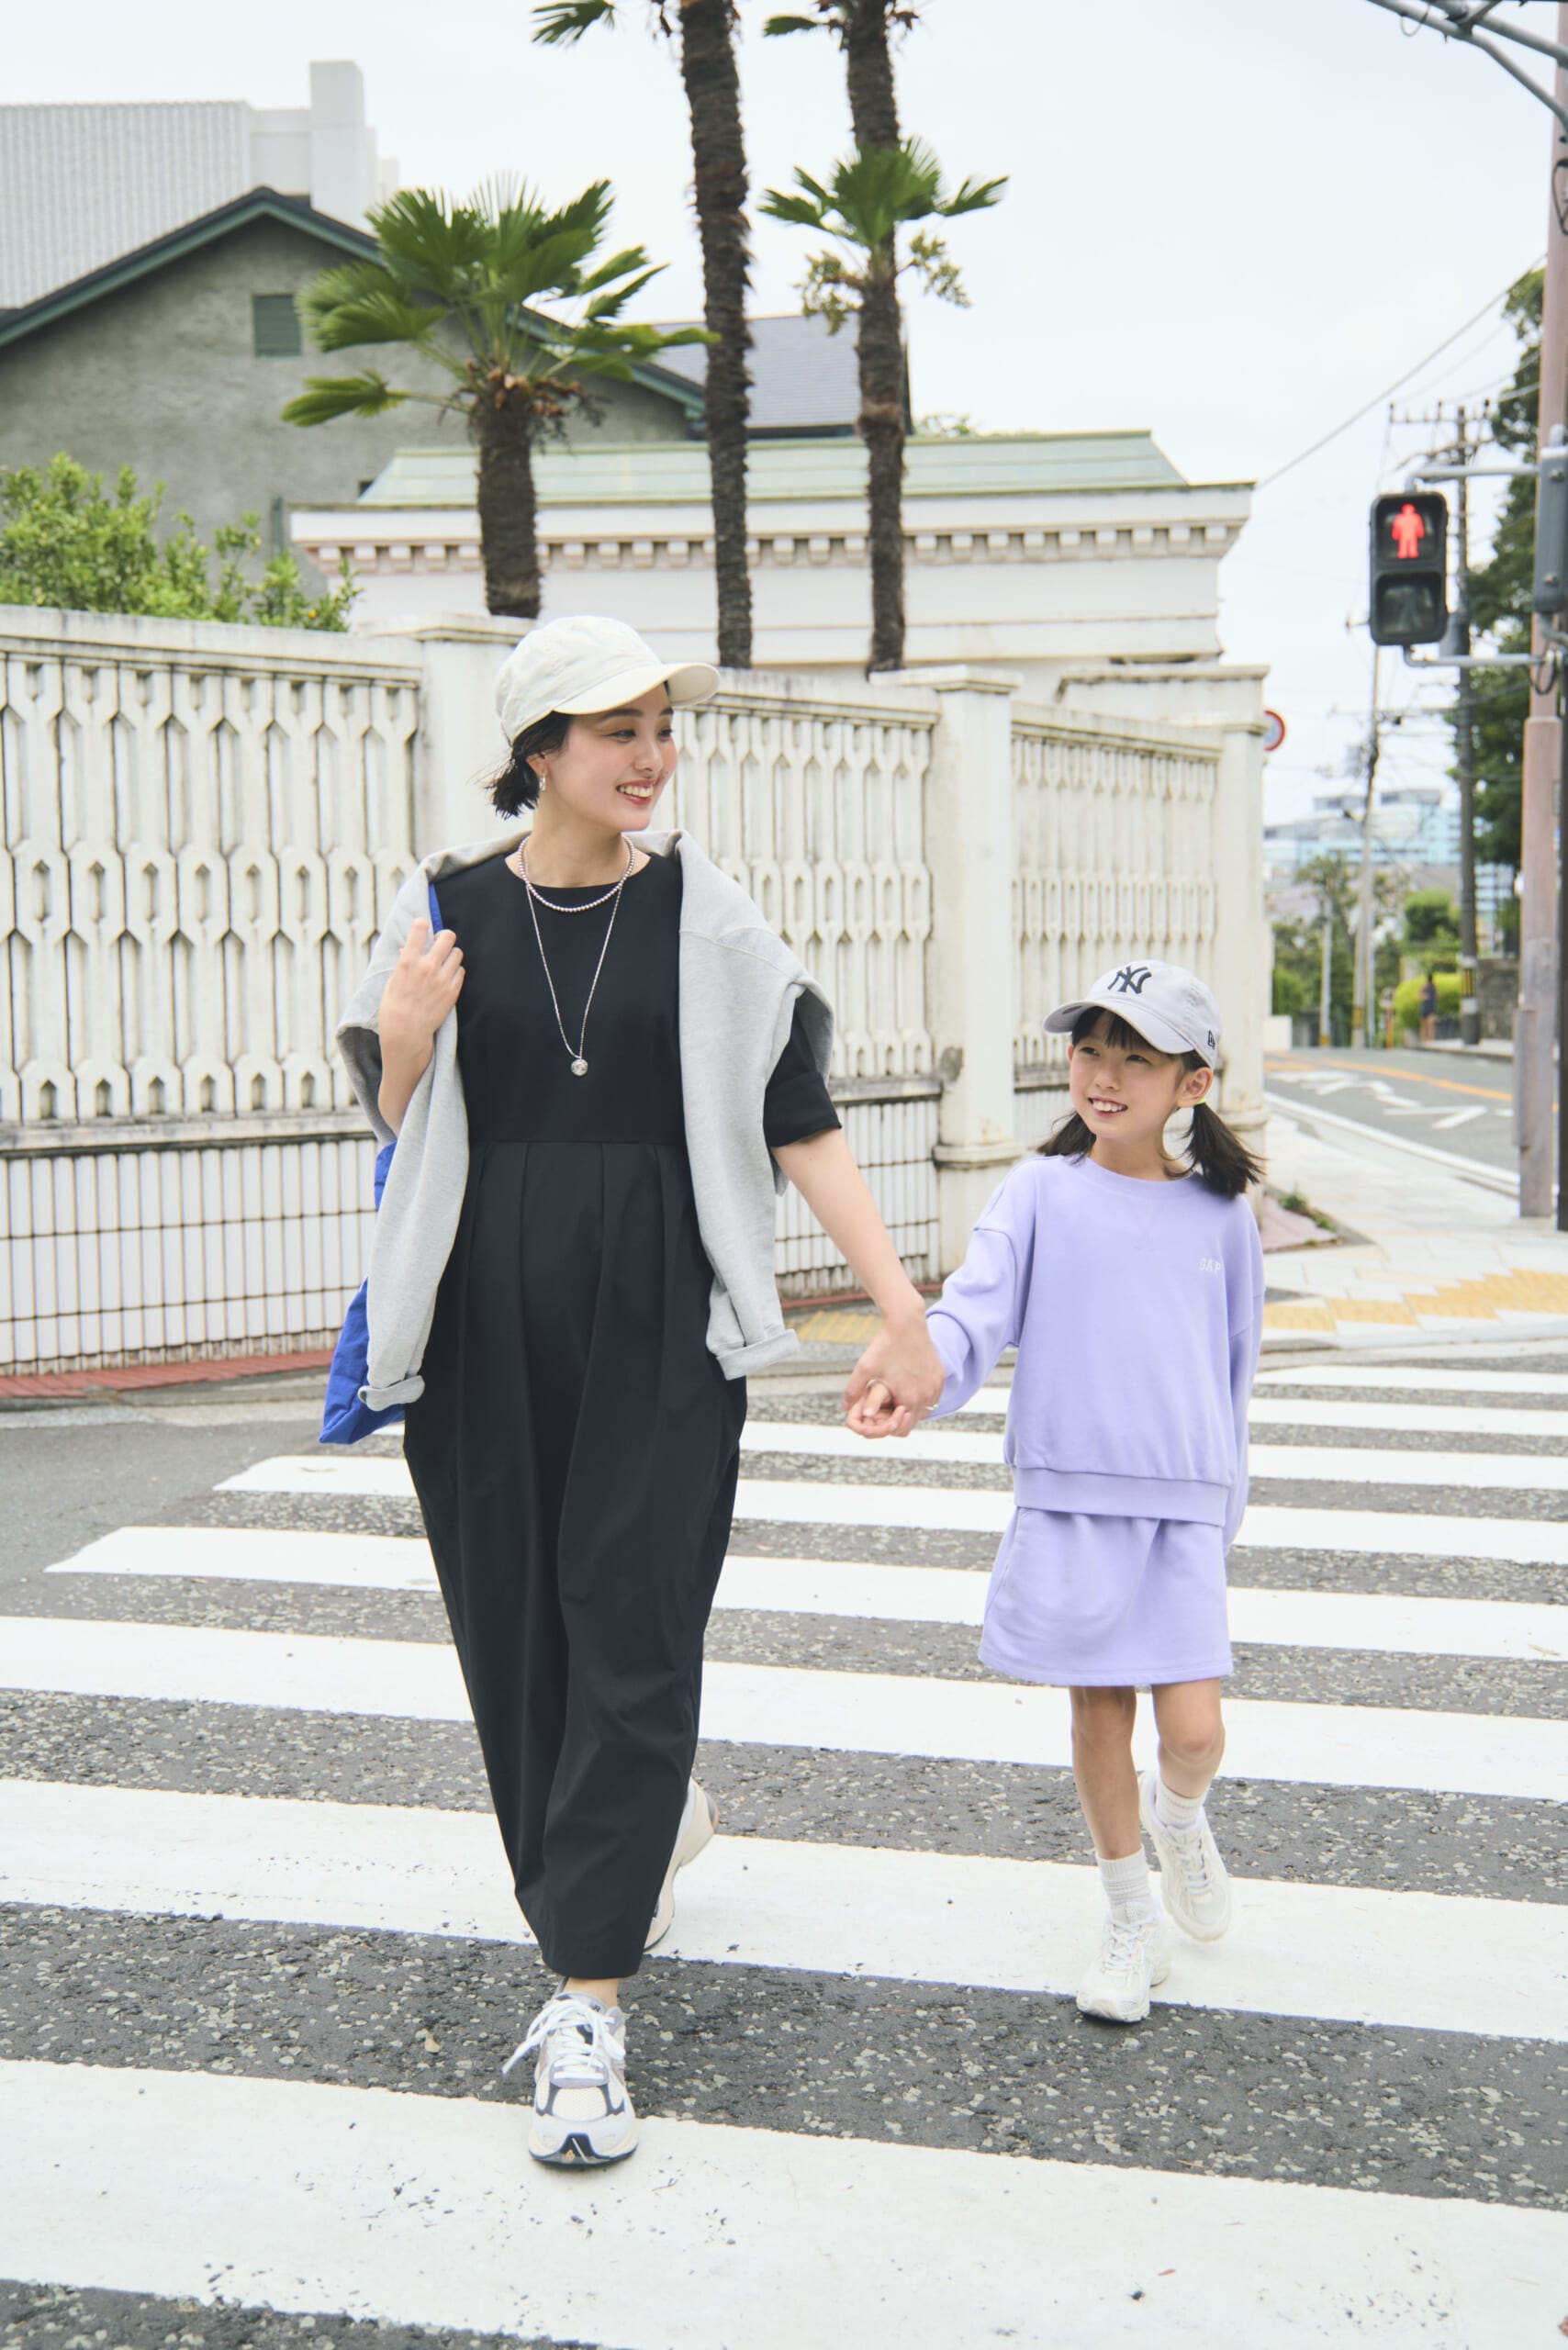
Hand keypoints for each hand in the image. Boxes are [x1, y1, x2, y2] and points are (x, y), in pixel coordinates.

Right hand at [380, 918, 463, 1066]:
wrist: (406, 1033)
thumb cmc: (394, 1008)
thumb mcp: (392, 981)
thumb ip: (403, 963)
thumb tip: (408, 950)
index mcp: (408, 962)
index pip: (419, 929)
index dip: (422, 925)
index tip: (422, 927)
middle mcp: (427, 967)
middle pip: (447, 937)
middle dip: (444, 938)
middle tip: (440, 944)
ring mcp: (442, 979)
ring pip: (458, 953)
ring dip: (451, 956)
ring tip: (443, 964)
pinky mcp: (453, 991)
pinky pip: (462, 971)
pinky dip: (456, 972)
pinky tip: (447, 978)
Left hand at [843, 1308, 945, 1439]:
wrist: (906, 1323)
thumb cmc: (885, 1345)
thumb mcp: (864, 1369)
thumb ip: (852, 1392)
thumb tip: (843, 1408)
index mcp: (909, 1399)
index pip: (901, 1428)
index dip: (889, 1425)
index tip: (881, 1414)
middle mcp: (927, 1396)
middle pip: (914, 1421)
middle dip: (900, 1418)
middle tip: (888, 1406)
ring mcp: (936, 1386)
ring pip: (926, 1409)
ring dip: (913, 1408)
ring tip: (898, 1397)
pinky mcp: (940, 1376)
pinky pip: (933, 1395)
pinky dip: (923, 1396)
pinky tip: (910, 1386)